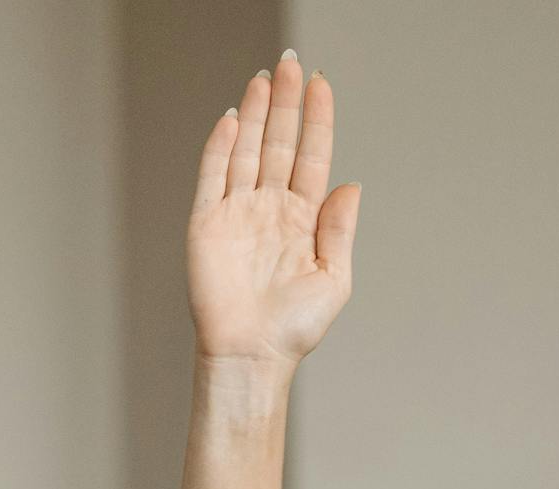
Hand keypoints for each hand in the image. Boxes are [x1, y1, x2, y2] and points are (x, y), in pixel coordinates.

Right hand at [187, 53, 360, 369]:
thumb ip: (339, 230)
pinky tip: (234, 118)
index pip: (312, 157)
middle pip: (279, 143)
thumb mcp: (334, 280)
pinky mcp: (207, 222)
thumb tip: (351, 184)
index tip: (321, 85)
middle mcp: (271, 209)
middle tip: (290, 64)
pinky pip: (213, 174)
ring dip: (256, 113)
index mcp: (304, 220)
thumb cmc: (295, 329)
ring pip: (247, 150)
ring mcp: (238, 212)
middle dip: (286, 103)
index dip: (317, 120)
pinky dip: (222, 145)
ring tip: (265, 77)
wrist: (252, 354)